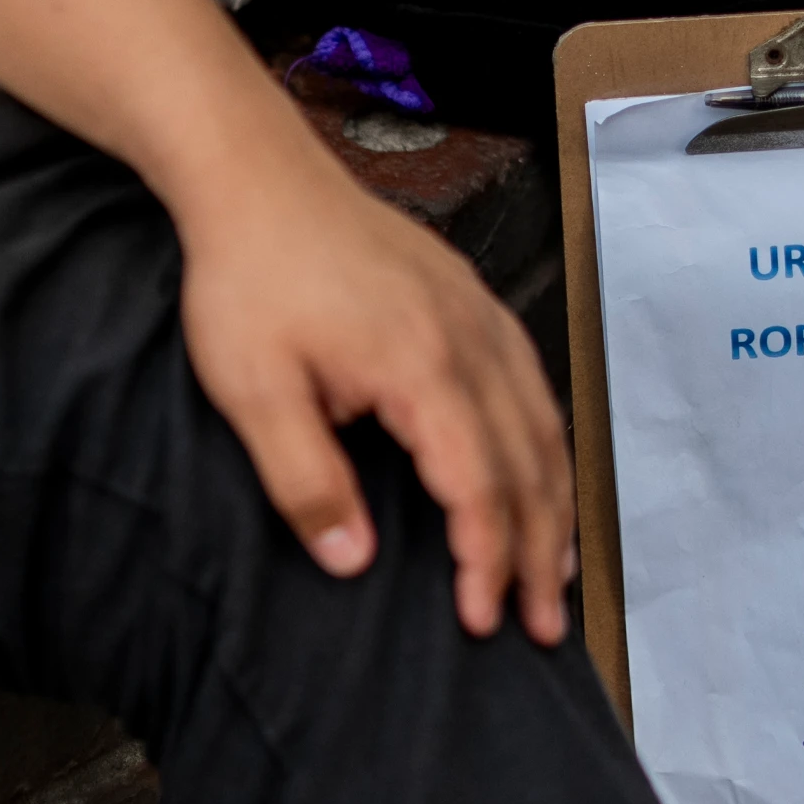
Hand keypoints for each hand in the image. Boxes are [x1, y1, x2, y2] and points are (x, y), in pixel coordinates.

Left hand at [177, 151, 574, 643]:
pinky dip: (547, 446)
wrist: (256, 178)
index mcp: (422, 367)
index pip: (477, 486)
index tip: (480, 619)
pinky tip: (542, 475)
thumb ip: (304, 479)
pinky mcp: (471, 302)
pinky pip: (532, 385)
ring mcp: (479, 317)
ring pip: (543, 426)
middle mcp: (469, 342)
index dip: (486, 560)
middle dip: (538, 553)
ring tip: (554, 572)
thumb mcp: (252, 389)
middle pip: (528, 465)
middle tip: (541, 626)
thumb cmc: (248, 278)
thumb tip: (351, 560)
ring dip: (554, 505)